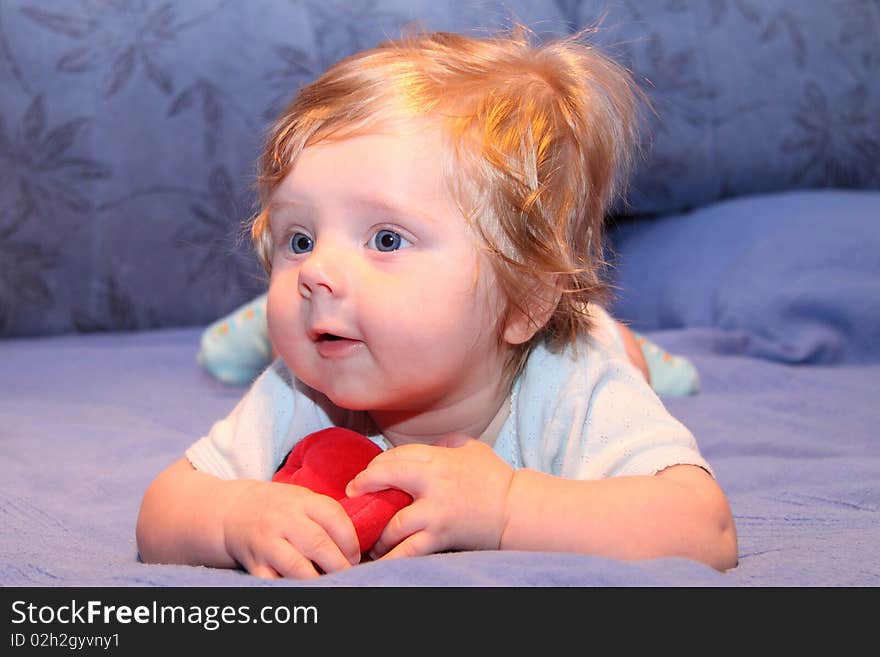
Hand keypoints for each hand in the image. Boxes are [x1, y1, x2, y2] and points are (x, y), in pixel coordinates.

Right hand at [222, 480, 360, 578]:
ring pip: (298, 567)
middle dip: (339, 564)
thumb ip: (326, 516)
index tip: (355, 555)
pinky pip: (275, 582)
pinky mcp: (254, 563)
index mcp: (302, 500)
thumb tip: (358, 544)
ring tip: (330, 583)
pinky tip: (304, 587)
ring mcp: (267, 542)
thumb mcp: (302, 499)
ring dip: (319, 580)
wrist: (234, 511)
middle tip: (348, 573)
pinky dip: (291, 587)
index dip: (351, 541)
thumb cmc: (279, 507)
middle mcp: (284, 519)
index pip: (334, 517)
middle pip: (319, 544)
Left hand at [344, 434, 513, 559]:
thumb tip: (421, 450)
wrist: (515, 510)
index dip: (375, 465)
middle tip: (352, 497)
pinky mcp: (441, 536)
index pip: (395, 456)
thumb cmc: (494, 477)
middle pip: (386, 477)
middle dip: (364, 485)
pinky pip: (409, 550)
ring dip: (376, 531)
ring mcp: (435, 512)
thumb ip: (443, 444)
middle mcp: (432, 482)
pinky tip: (380, 558)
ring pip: (392, 523)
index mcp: (438, 459)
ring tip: (369, 537)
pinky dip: (391, 556)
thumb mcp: (469, 447)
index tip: (364, 475)